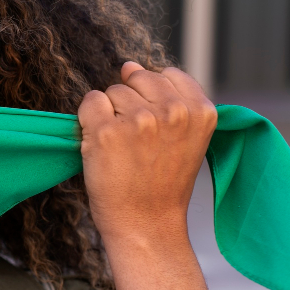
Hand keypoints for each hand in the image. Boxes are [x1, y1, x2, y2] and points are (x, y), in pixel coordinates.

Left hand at [78, 62, 219, 289]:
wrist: (145, 225)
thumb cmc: (162, 183)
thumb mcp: (186, 138)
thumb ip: (170, 99)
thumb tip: (128, 64)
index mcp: (200, 111)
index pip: (167, 74)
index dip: (153, 97)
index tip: (154, 128)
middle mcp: (172, 110)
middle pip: (137, 79)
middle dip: (130, 103)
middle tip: (136, 142)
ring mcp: (138, 119)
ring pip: (112, 91)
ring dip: (110, 114)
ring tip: (122, 148)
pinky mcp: (106, 131)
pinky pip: (90, 102)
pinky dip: (88, 120)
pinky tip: (102, 145)